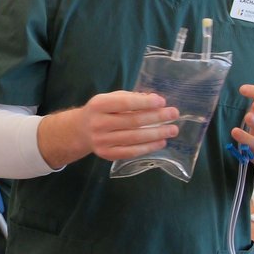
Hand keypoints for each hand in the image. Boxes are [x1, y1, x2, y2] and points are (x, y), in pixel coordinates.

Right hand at [39, 91, 178, 167]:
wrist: (80, 130)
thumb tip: (156, 101)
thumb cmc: (101, 111)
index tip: (162, 102)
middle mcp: (98, 123)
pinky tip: (161, 142)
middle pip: (132, 121)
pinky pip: (130, 152)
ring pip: (134, 138)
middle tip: (174, 114)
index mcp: (98, 105)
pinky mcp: (106, 154)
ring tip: (173, 130)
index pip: (124, 104)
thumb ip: (130, 98)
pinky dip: (148, 148)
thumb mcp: (110, 99)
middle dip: (156, 118)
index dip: (144, 103)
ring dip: (157, 134)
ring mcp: (101, 141)